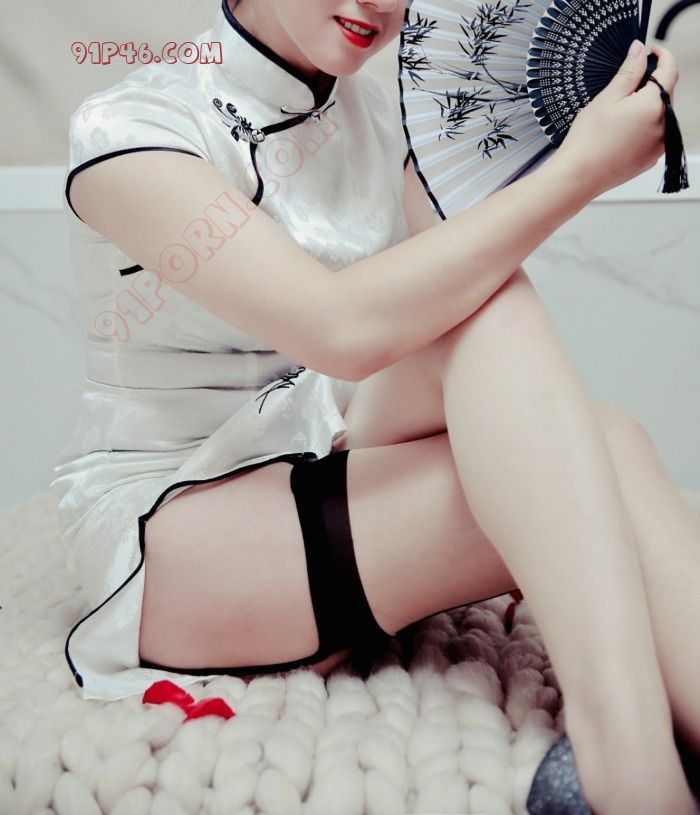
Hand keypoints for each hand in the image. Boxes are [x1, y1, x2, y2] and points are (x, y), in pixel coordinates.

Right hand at [553, 41, 679, 197]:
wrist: (579, 176)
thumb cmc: (588, 140)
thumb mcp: (608, 97)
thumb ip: (629, 71)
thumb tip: (640, 50)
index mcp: (655, 104)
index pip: (669, 70)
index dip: (662, 55)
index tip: (652, 51)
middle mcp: (664, 125)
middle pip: (666, 93)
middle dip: (652, 83)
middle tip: (628, 83)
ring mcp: (659, 145)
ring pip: (661, 114)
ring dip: (648, 106)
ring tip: (620, 112)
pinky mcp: (651, 159)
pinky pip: (654, 135)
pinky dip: (644, 127)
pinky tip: (621, 131)